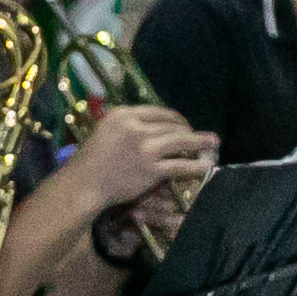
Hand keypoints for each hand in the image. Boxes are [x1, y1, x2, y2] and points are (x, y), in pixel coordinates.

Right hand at [64, 105, 215, 212]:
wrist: (83, 184)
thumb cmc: (90, 160)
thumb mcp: (105, 131)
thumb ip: (126, 125)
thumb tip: (150, 126)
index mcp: (123, 114)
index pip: (158, 111)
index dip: (175, 118)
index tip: (183, 124)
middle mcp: (136, 127)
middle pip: (171, 124)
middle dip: (188, 130)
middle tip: (199, 137)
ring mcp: (145, 149)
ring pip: (180, 141)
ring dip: (200, 142)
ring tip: (213, 143)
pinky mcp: (151, 170)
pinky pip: (180, 166)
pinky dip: (196, 166)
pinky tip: (206, 166)